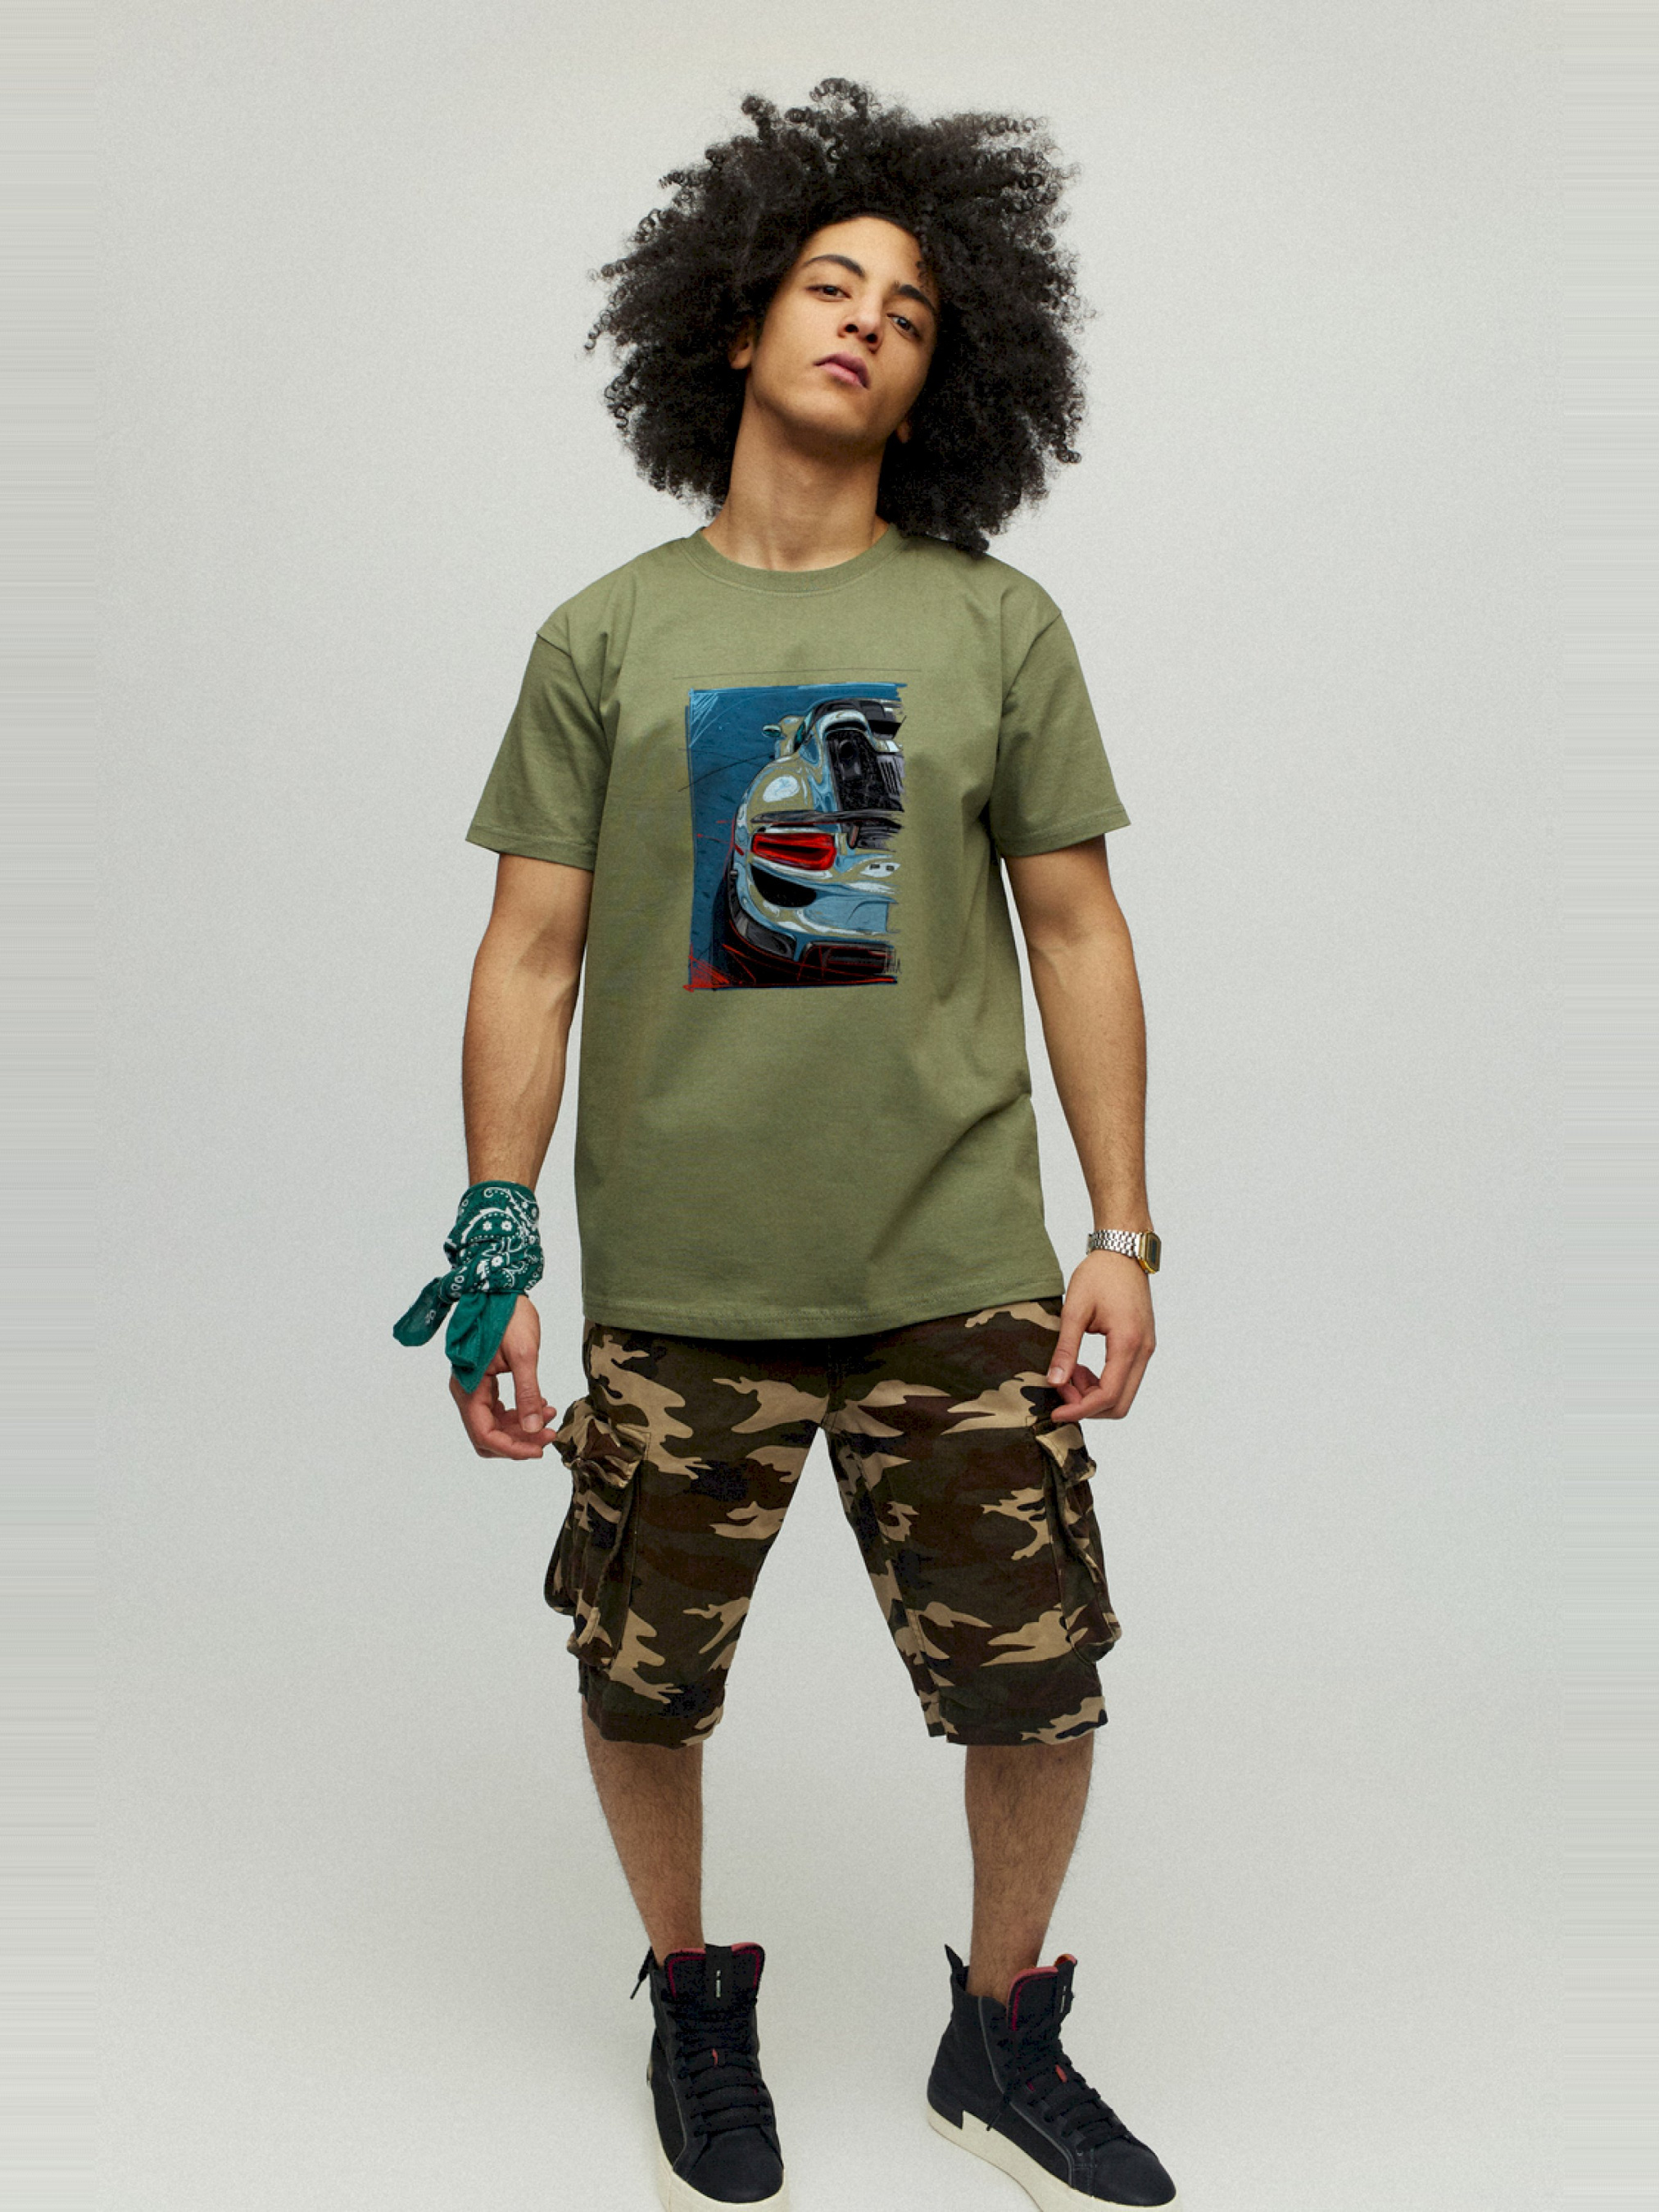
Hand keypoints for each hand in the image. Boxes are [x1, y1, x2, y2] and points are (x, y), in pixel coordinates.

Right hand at [450, 1294, 552, 1458]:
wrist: (499, 1288)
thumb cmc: (508, 1315)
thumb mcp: (524, 1354)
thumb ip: (527, 1393)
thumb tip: (534, 1429)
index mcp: (468, 1387)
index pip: (485, 1434)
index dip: (512, 1449)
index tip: (541, 1449)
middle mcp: (465, 1391)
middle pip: (487, 1435)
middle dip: (518, 1441)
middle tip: (550, 1434)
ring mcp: (473, 1387)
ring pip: (494, 1424)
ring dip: (521, 1427)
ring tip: (550, 1414)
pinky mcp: (483, 1381)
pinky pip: (498, 1410)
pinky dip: (518, 1413)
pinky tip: (540, 1404)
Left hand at [1045, 1252, 1155, 1419]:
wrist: (1123, 1252)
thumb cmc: (1099, 1275)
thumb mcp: (1075, 1310)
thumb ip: (1065, 1349)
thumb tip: (1054, 1382)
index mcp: (1128, 1343)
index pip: (1107, 1395)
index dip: (1080, 1409)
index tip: (1055, 1411)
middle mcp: (1143, 1351)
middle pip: (1119, 1404)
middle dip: (1087, 1406)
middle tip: (1061, 1389)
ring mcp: (1145, 1350)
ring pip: (1122, 1394)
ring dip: (1093, 1394)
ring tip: (1068, 1372)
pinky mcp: (1141, 1346)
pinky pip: (1124, 1378)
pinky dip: (1101, 1382)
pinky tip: (1080, 1366)